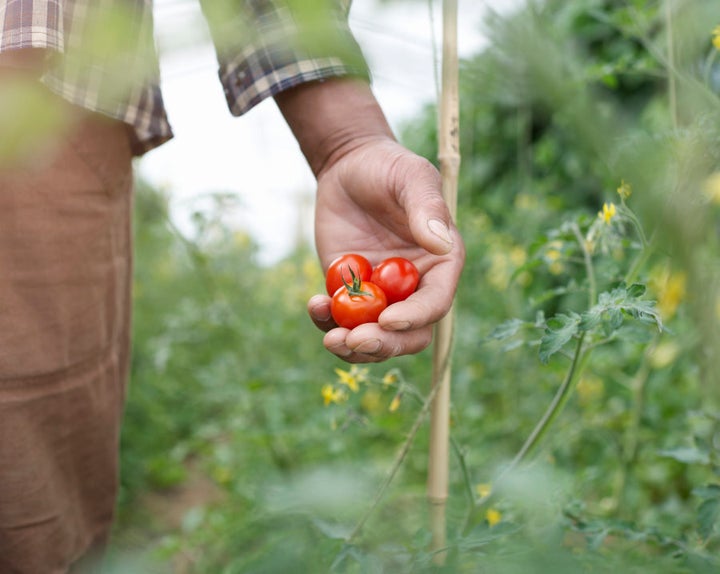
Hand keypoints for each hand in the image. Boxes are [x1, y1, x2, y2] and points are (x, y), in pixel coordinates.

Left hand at [308, 137, 464, 361]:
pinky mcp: (350, 292)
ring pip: (374, 336)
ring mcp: (381, 294)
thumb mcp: (411, 177)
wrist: (348, 166)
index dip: (414, 318)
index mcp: (440, 264)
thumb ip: (427, 209)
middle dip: (383, 343)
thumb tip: (442, 244)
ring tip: (330, 338)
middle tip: (353, 339)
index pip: (435, 303)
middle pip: (408, 334)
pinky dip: (327, 321)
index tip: (387, 319)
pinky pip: (341, 319)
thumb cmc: (388, 167)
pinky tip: (316, 305)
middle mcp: (414, 286)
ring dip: (353, 346)